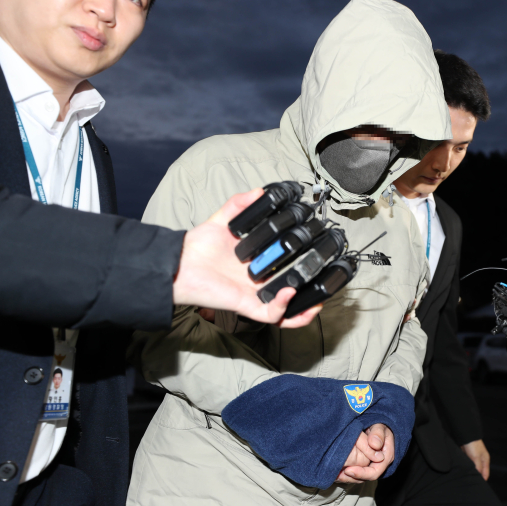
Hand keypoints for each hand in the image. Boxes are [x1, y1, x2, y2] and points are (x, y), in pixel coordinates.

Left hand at [172, 189, 321, 326]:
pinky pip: (271, 314)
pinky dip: (284, 306)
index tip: (320, 255)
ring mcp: (254, 296)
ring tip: (320, 299)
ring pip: (287, 312)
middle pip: (293, 293)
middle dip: (313, 293)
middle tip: (327, 279)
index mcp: (257, 265)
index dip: (306, 267)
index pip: (288, 269)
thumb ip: (240, 204)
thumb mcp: (223, 219)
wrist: (179, 263)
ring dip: (306, 308)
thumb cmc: (198, 246)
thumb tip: (260, 191)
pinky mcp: (246, 305)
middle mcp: (259, 283)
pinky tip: (290, 290)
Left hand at [336, 424, 394, 483]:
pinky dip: (348, 474)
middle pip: (366, 477)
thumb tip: (375, 445)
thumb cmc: (378, 426)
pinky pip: (358, 474)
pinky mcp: (365, 465)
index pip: (375, 471)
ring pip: (361, 478)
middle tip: (338, 475)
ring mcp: (372, 465)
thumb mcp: (379, 426)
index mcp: (386, 456)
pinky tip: (338, 472)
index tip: (349, 470)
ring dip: (348, 478)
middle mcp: (380, 464)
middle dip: (352, 477)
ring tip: (336, 475)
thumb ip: (378, 433)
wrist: (376, 426)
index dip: (362, 473)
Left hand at [460, 439, 490, 480]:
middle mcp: (481, 460)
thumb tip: (478, 476)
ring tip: (467, 479)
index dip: (483, 480)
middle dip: (476, 476)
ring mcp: (474, 458)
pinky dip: (467, 467)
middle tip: (472, 483)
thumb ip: (478, 467)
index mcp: (485, 460)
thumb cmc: (473, 446)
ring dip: (471, 471)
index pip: (485, 473)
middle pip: (480, 471)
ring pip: (473, 468)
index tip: (478, 485)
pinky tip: (464, 471)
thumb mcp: (476, 458)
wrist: (466, 435)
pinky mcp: (468, 456)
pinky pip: (468, 464)